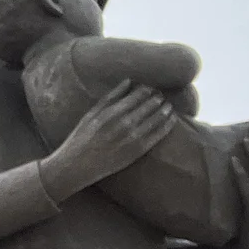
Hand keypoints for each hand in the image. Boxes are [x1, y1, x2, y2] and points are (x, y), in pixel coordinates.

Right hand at [37, 79, 178, 200]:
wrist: (76, 166)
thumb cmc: (80, 139)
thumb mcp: (91, 114)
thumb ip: (110, 97)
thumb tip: (128, 81)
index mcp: (112, 112)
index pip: (139, 94)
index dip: (148, 89)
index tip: (150, 88)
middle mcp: (124, 123)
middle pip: (151, 104)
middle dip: (158, 97)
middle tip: (161, 96)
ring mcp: (133, 137)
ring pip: (158, 117)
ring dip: (166, 108)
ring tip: (168, 105)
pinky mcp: (138, 150)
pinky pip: (159, 134)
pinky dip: (168, 124)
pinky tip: (172, 118)